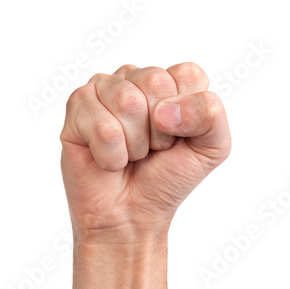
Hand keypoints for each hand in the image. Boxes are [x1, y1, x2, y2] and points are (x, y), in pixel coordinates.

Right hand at [60, 63, 230, 233]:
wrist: (132, 214)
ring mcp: (102, 89)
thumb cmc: (168, 177)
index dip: (189, 115)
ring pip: (127, 102)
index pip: (188, 74)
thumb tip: (165, 110)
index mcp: (169, 80)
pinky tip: (108, 160)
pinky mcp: (77, 108)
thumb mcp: (212, 148)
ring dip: (135, 145)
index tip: (178, 137)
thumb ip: (211, 114)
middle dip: (159, 131)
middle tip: (151, 149)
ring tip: (130, 154)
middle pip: (156, 82)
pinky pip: (103, 128)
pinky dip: (112, 157)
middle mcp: (134, 78)